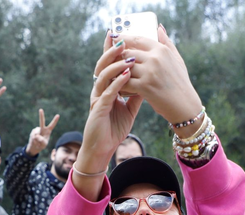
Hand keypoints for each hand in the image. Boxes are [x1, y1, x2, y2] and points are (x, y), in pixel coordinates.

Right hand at [26, 109, 60, 155]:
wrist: (34, 147)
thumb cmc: (41, 145)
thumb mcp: (44, 144)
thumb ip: (42, 141)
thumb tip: (37, 135)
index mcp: (48, 131)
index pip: (52, 125)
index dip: (55, 121)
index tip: (58, 115)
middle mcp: (42, 129)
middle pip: (42, 122)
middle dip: (41, 116)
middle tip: (41, 109)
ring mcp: (36, 130)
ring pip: (37, 134)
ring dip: (37, 140)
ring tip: (38, 142)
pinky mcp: (32, 132)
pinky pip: (34, 137)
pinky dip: (34, 141)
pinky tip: (34, 141)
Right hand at [71, 32, 143, 200]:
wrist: (104, 148)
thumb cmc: (114, 128)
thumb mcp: (129, 108)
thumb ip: (136, 93)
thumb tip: (146, 79)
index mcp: (105, 88)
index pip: (108, 65)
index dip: (111, 51)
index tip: (120, 35)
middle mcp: (99, 90)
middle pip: (102, 66)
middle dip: (111, 52)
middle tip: (122, 39)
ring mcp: (97, 99)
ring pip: (103, 76)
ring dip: (116, 65)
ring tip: (127, 55)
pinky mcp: (98, 109)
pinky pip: (108, 93)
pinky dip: (117, 83)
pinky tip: (126, 76)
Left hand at [120, 25, 203, 136]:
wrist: (184, 106)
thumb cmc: (180, 83)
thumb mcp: (177, 59)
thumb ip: (166, 42)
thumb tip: (158, 28)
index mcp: (161, 50)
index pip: (137, 39)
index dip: (124, 38)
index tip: (114, 37)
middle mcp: (155, 59)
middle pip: (128, 52)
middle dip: (117, 56)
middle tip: (109, 58)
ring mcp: (149, 72)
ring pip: (124, 66)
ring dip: (116, 70)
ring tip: (110, 72)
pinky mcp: (144, 86)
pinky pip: (125, 81)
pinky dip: (119, 83)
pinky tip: (116, 85)